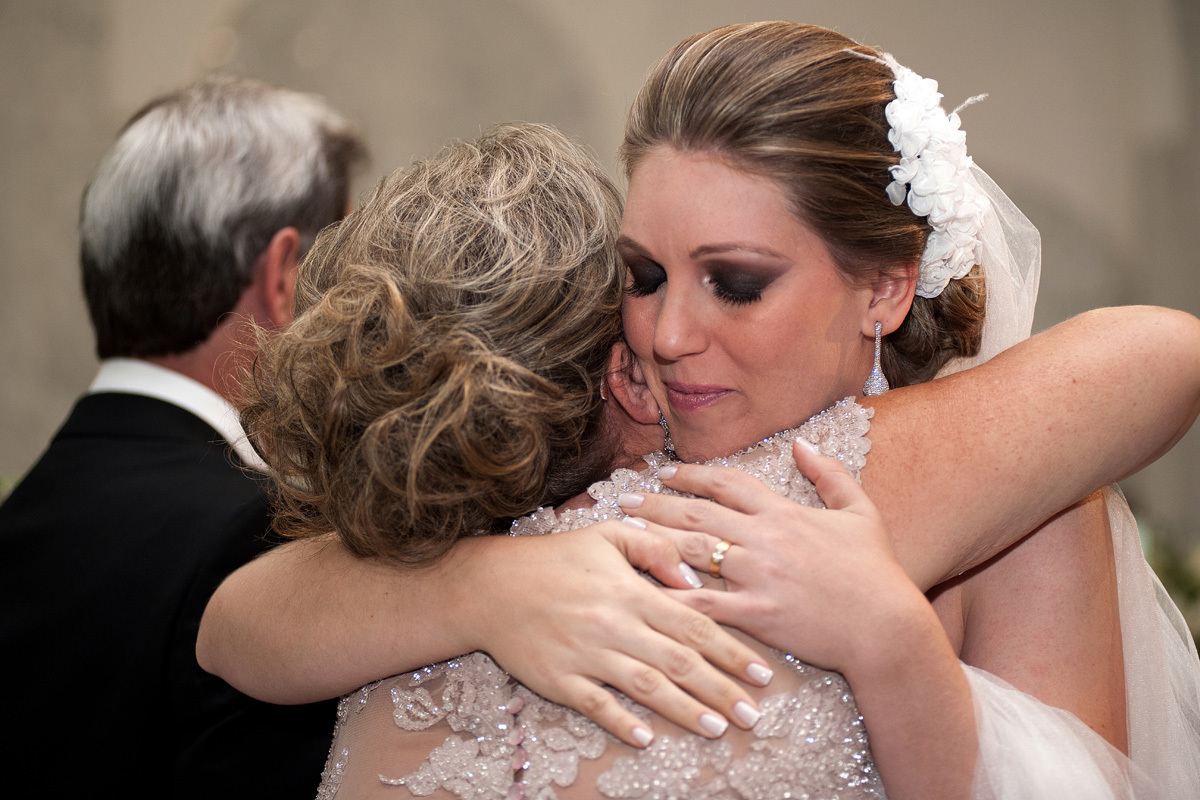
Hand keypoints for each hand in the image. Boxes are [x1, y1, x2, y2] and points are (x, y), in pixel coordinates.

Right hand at [453, 525, 774, 746]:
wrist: (490, 586)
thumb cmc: (555, 559)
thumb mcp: (608, 535)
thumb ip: (655, 546)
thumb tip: (693, 575)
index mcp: (631, 591)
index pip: (694, 623)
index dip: (731, 650)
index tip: (762, 672)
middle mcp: (614, 625)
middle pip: (679, 662)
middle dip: (721, 689)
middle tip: (753, 714)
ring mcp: (586, 654)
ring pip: (645, 687)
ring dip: (684, 711)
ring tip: (718, 728)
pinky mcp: (558, 679)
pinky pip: (595, 705)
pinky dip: (622, 722)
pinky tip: (647, 738)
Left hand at [617, 439, 923, 672]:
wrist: (886, 627)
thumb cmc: (877, 571)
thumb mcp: (861, 511)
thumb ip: (830, 474)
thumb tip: (802, 443)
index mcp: (785, 512)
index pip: (728, 482)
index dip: (692, 474)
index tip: (664, 473)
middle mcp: (765, 538)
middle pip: (698, 514)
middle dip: (656, 504)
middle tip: (623, 499)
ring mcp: (758, 574)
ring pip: (694, 550)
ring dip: (654, 539)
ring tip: (624, 534)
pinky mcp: (756, 612)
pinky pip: (705, 601)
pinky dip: (673, 594)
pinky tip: (644, 590)